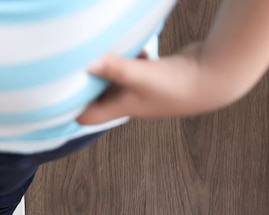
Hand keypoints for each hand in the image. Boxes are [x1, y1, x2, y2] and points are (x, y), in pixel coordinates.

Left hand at [76, 43, 209, 124]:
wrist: (214, 77)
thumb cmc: (176, 84)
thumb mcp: (139, 75)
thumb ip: (114, 68)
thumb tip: (87, 62)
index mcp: (119, 108)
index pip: (85, 116)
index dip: (69, 108)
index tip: (54, 92)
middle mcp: (127, 102)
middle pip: (96, 96)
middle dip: (84, 82)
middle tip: (69, 66)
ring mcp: (140, 89)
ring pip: (113, 79)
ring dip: (106, 67)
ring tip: (97, 52)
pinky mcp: (152, 75)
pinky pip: (130, 67)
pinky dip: (127, 58)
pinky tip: (131, 44)